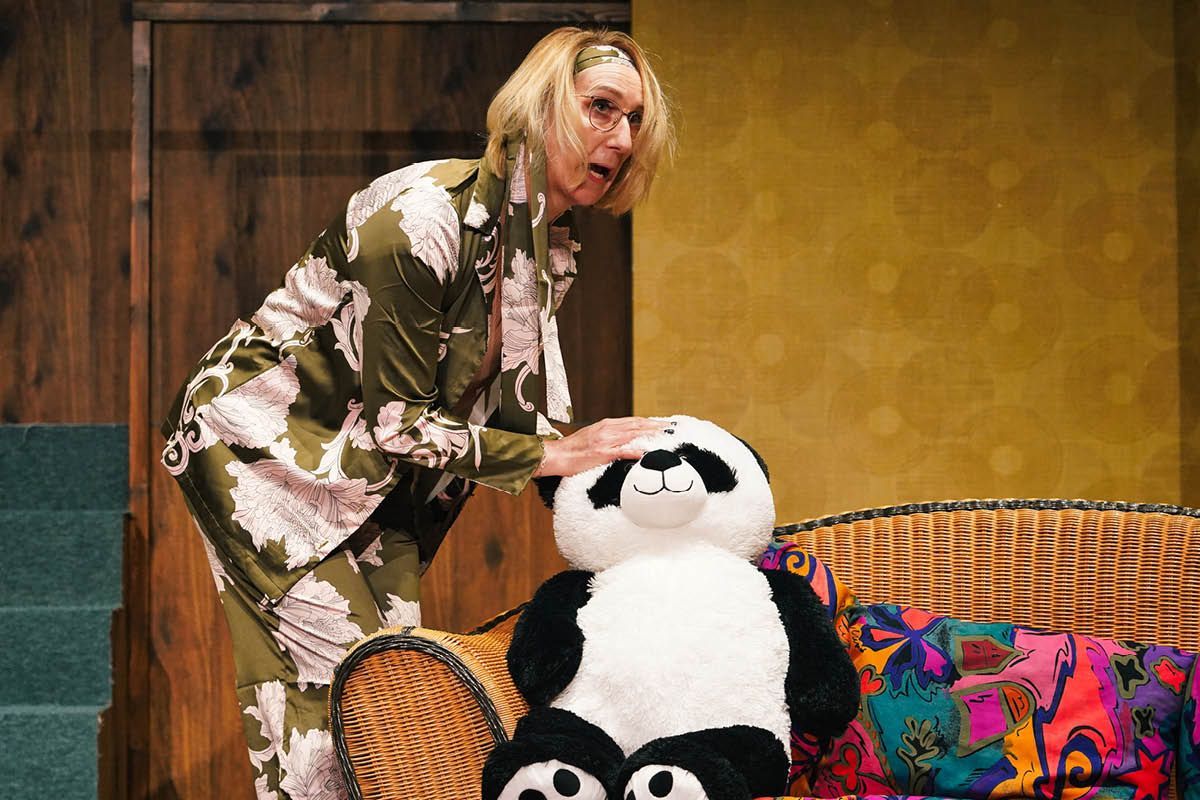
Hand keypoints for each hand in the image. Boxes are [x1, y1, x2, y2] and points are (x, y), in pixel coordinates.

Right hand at [533, 416, 663, 477]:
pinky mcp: (602, 453)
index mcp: (606, 425)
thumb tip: (623, 440)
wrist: (556, 455)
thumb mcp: (592, 437)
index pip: (633, 421)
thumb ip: (608, 436)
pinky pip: (622, 451)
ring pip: (633, 434)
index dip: (649, 422)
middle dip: (655, 425)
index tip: (662, 423)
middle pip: (637, 425)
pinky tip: (647, 452)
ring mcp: (606, 440)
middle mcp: (608, 429)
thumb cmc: (572, 450)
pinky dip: (636, 450)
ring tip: (666, 435)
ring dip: (651, 434)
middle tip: (671, 427)